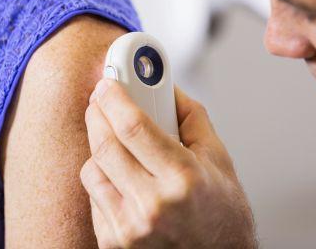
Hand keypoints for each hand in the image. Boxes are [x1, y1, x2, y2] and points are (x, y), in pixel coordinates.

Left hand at [81, 79, 256, 248]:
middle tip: (102, 99)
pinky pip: (94, 194)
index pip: (134, 127)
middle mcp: (153, 206)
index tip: (108, 83)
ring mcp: (130, 228)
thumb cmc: (222, 210)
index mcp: (183, 179)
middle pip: (106, 144)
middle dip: (98, 112)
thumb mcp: (217, 156)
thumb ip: (190, 116)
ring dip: (98, 143)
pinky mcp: (114, 241)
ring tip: (115, 136)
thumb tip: (166, 88)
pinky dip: (102, 173)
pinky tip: (120, 170)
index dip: (115, 98)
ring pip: (93, 168)